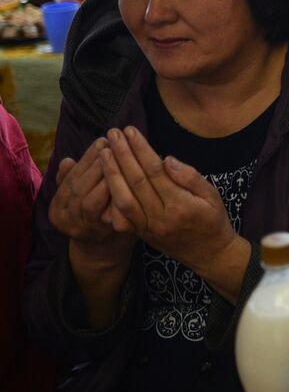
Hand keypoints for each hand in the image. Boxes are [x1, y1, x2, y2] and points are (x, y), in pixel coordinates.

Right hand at [49, 136, 137, 262]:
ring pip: (90, 201)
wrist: (105, 251)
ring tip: (120, 159)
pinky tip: (128, 184)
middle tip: (114, 144)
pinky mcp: (98, 236)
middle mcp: (63, 217)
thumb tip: (67, 160)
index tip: (103, 140)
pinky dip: (115, 200)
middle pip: (78, 186)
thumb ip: (77, 178)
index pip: (71, 176)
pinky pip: (106, 216)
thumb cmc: (99, 214)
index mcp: (57, 204)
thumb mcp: (86, 195)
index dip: (87, 158)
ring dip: (105, 179)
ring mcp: (79, 228)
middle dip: (96, 164)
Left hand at [99, 126, 241, 275]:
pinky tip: (104, 178)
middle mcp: (160, 217)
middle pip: (135, 182)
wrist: (209, 254)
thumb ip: (190, 177)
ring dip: (111, 174)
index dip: (141, 149)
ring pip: (123, 198)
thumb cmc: (213, 220)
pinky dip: (110, 195)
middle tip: (112, 134)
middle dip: (122, 155)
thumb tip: (167, 159)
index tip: (131, 131)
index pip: (155, 171)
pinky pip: (120, 214)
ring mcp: (148, 227)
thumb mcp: (212, 195)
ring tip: (103, 152)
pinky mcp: (140, 233)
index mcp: (180, 205)